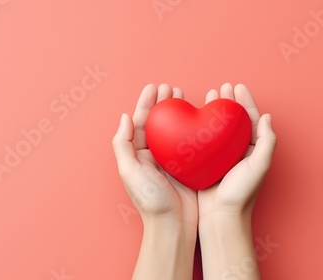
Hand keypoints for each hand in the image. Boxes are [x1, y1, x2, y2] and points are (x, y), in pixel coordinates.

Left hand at [112, 84, 197, 279]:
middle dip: (163, 103)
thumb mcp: (129, 172)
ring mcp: (171, 160)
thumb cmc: (150, 200)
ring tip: (184, 96)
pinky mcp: (188, 166)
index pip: (141, 122)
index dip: (146, 103)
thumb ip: (123, 145)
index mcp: (138, 154)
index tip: (154, 87)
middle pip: (158, 122)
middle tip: (172, 88)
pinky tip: (199, 118)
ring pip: (174, 128)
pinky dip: (193, 127)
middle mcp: (153, 155)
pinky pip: (189, 142)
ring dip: (178, 112)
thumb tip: (124, 118)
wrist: (173, 224)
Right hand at [198, 83, 276, 220]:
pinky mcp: (207, 163)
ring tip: (209, 96)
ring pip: (218, 127)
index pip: (251, 120)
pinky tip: (194, 118)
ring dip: (214, 111)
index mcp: (253, 150)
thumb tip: (267, 117)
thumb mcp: (259, 166)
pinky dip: (201, 127)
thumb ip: (267, 141)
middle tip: (222, 87)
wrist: (221, 217)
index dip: (245, 102)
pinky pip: (204, 140)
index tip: (237, 87)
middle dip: (229, 102)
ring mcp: (222, 156)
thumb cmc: (242, 194)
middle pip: (234, 120)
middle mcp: (239, 151)